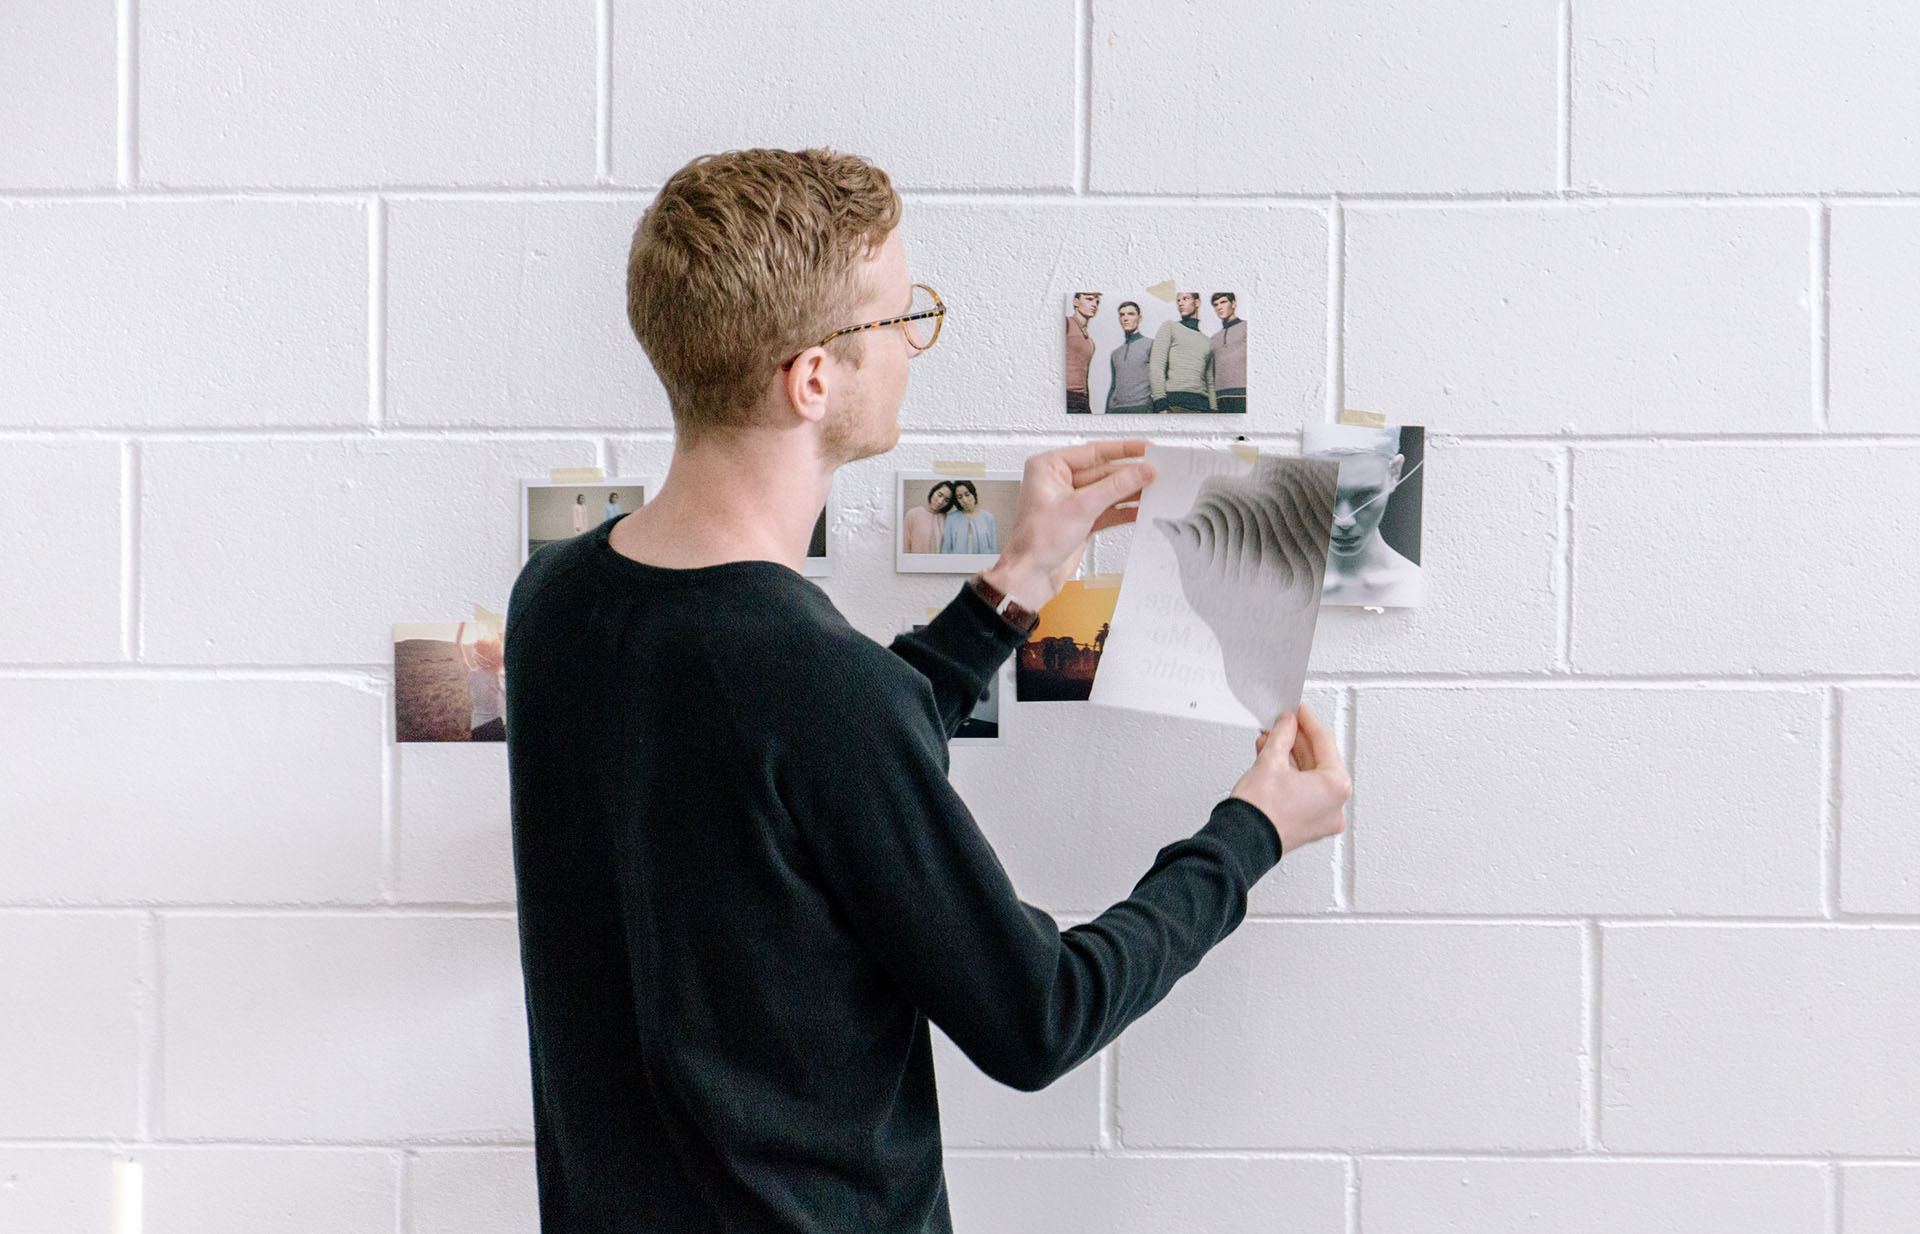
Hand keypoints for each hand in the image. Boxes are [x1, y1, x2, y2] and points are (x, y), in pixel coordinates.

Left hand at [982, 440, 1155, 610]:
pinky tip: (1142, 509)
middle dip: (1130, 474)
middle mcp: (1059, 481)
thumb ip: (1116, 486)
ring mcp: (1071, 501)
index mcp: (1049, 467)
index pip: (1093, 451)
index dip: (1123, 450)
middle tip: (1157, 471)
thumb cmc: (1037, 541)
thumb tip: (1142, 470)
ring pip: (1107, 491)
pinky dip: (1124, 510)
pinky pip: (1107, 509)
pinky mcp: (1080, 520)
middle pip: (1103, 471)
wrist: (1031, 576)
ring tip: (1155, 489)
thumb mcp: (1082, 507)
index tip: (1147, 448)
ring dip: (1130, 492)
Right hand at [1229, 704, 1350, 856]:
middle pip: (1318, 761)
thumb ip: (1283, 735)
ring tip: (1271, 740)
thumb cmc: (1260, 813)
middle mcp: (1335, 806)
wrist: (1241, 843)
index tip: (1298, 711)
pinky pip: (1303, 792)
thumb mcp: (1271, 761)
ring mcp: (1322, 818)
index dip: (1307, 722)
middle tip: (1283, 723)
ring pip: (1309, 777)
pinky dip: (1290, 776)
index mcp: (1337, 788)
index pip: (1324, 743)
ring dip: (1290, 756)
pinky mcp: (1307, 825)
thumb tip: (1287, 723)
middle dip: (1296, 740)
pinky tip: (1273, 760)